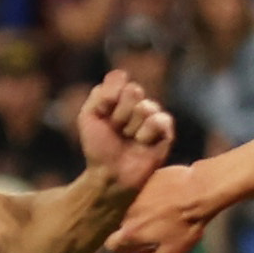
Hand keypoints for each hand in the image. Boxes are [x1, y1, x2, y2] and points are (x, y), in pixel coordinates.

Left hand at [72, 69, 175, 192]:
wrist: (109, 175)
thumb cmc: (98, 147)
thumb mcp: (88, 116)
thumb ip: (100, 92)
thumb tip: (123, 79)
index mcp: (118, 96)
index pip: (118, 78)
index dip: (108, 98)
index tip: (101, 114)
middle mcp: (136, 103)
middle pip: (134, 90)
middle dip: (119, 114)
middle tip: (116, 130)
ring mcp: (152, 116)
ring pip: (146, 107)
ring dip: (131, 127)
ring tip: (129, 140)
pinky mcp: (166, 131)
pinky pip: (160, 120)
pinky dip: (146, 133)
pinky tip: (142, 143)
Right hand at [109, 160, 211, 252]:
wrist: (199, 191)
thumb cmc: (186, 225)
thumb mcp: (170, 251)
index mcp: (130, 233)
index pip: (112, 245)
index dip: (124, 248)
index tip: (139, 246)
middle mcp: (126, 213)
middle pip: (120, 225)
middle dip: (132, 228)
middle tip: (155, 229)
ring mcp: (135, 194)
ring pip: (130, 207)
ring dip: (141, 211)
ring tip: (164, 212)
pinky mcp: (146, 179)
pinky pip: (142, 190)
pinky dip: (150, 195)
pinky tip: (168, 197)